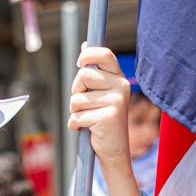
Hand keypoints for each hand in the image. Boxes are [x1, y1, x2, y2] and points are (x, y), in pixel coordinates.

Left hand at [68, 46, 130, 164]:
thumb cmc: (102, 121)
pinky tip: (87, 130)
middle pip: (83, 76)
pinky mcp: (108, 117)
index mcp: (119, 79)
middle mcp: (121, 87)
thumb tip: (85, 44)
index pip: (104, 54)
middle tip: (84, 105)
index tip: (80, 64)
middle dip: (75, 92)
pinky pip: (76, 116)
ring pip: (76, 99)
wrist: (114, 151)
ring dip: (74, 112)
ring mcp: (116, 102)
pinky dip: (75, 125)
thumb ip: (94, 72)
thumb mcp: (100, 93)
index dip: (88, 55)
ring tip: (87, 119)